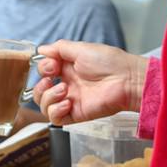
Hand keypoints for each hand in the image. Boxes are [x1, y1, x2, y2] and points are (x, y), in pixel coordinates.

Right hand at [33, 40, 147, 125]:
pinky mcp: (76, 114)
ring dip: (48, 96)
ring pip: (44, 105)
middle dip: (40, 85)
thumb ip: (59, 48)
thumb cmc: (110, 62)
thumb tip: (41, 49)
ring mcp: (71, 100)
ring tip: (64, 90)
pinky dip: (55, 110)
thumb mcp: (81, 48)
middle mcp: (68, 85)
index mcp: (68, 69)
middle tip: (52, 79)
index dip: (43, 69)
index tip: (52, 66)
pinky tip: (67, 102)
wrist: (127, 80)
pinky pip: (55, 119)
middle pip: (39, 91)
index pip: (44, 72)